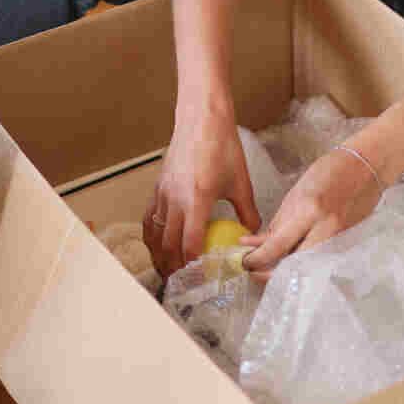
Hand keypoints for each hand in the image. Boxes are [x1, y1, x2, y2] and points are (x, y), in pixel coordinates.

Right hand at [144, 103, 259, 277]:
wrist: (200, 119)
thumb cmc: (222, 146)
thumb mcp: (241, 182)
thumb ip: (247, 211)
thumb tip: (253, 232)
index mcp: (197, 199)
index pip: (190, 243)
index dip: (192, 264)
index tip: (199, 278)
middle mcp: (175, 199)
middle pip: (169, 244)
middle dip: (174, 267)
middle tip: (181, 283)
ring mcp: (163, 193)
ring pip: (156, 234)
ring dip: (159, 256)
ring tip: (167, 270)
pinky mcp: (157, 188)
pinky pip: (150, 219)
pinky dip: (152, 236)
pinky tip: (158, 244)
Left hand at [241, 146, 382, 275]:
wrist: (367, 168)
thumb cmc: (330, 172)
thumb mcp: (296, 193)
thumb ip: (280, 222)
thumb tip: (260, 244)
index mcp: (309, 211)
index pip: (277, 245)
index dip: (257, 258)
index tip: (245, 261)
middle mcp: (326, 229)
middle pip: (292, 265)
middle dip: (269, 273)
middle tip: (253, 270)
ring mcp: (339, 239)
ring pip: (306, 266)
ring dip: (285, 269)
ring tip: (267, 266)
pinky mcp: (347, 244)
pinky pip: (319, 259)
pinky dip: (302, 262)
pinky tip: (290, 259)